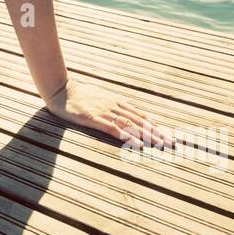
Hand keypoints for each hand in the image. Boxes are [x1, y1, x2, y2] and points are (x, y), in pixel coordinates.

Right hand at [44, 77, 174, 148]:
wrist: (61, 90)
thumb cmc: (78, 96)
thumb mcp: (99, 98)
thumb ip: (112, 106)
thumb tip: (124, 114)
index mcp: (117, 102)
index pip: (140, 115)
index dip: (154, 125)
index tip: (167, 134)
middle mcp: (115, 106)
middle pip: (140, 121)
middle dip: (157, 132)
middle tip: (171, 142)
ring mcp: (105, 112)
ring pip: (132, 125)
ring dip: (147, 135)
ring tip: (160, 144)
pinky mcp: (95, 118)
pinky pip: (114, 128)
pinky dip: (128, 136)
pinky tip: (137, 143)